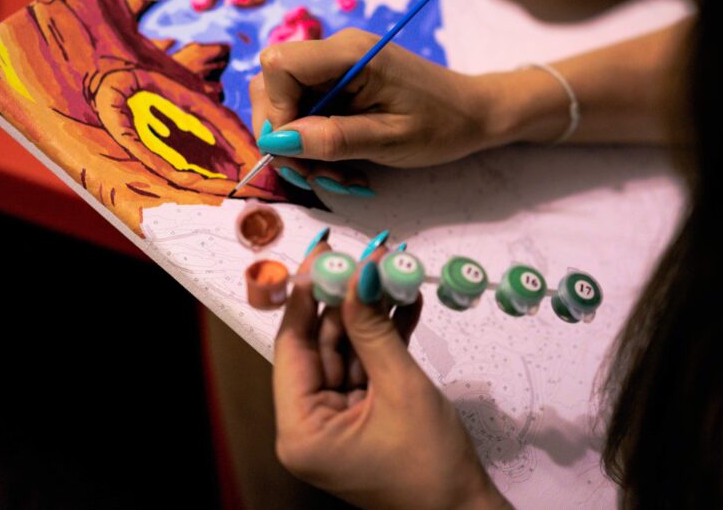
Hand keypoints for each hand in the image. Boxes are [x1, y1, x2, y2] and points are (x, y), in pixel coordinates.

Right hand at [249, 28, 501, 193]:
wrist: (475, 113)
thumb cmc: (442, 124)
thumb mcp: (389, 140)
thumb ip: (333, 139)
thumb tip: (278, 141)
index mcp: (349, 54)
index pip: (278, 66)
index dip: (276, 111)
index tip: (299, 151)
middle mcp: (336, 51)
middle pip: (273, 85)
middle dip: (286, 137)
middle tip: (319, 176)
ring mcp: (337, 67)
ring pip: (287, 104)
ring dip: (302, 147)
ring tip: (340, 176)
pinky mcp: (341, 84)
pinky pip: (307, 112)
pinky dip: (317, 144)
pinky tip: (345, 166)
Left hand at [273, 236, 509, 508]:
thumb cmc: (430, 467)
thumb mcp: (400, 387)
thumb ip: (374, 329)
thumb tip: (360, 276)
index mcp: (301, 431)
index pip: (292, 347)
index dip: (306, 297)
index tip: (321, 256)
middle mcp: (310, 426)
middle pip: (321, 345)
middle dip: (347, 300)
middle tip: (367, 259)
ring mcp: (338, 420)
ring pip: (348, 350)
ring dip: (371, 314)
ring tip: (392, 273)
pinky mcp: (364, 416)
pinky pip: (367, 366)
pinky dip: (385, 338)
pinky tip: (403, 304)